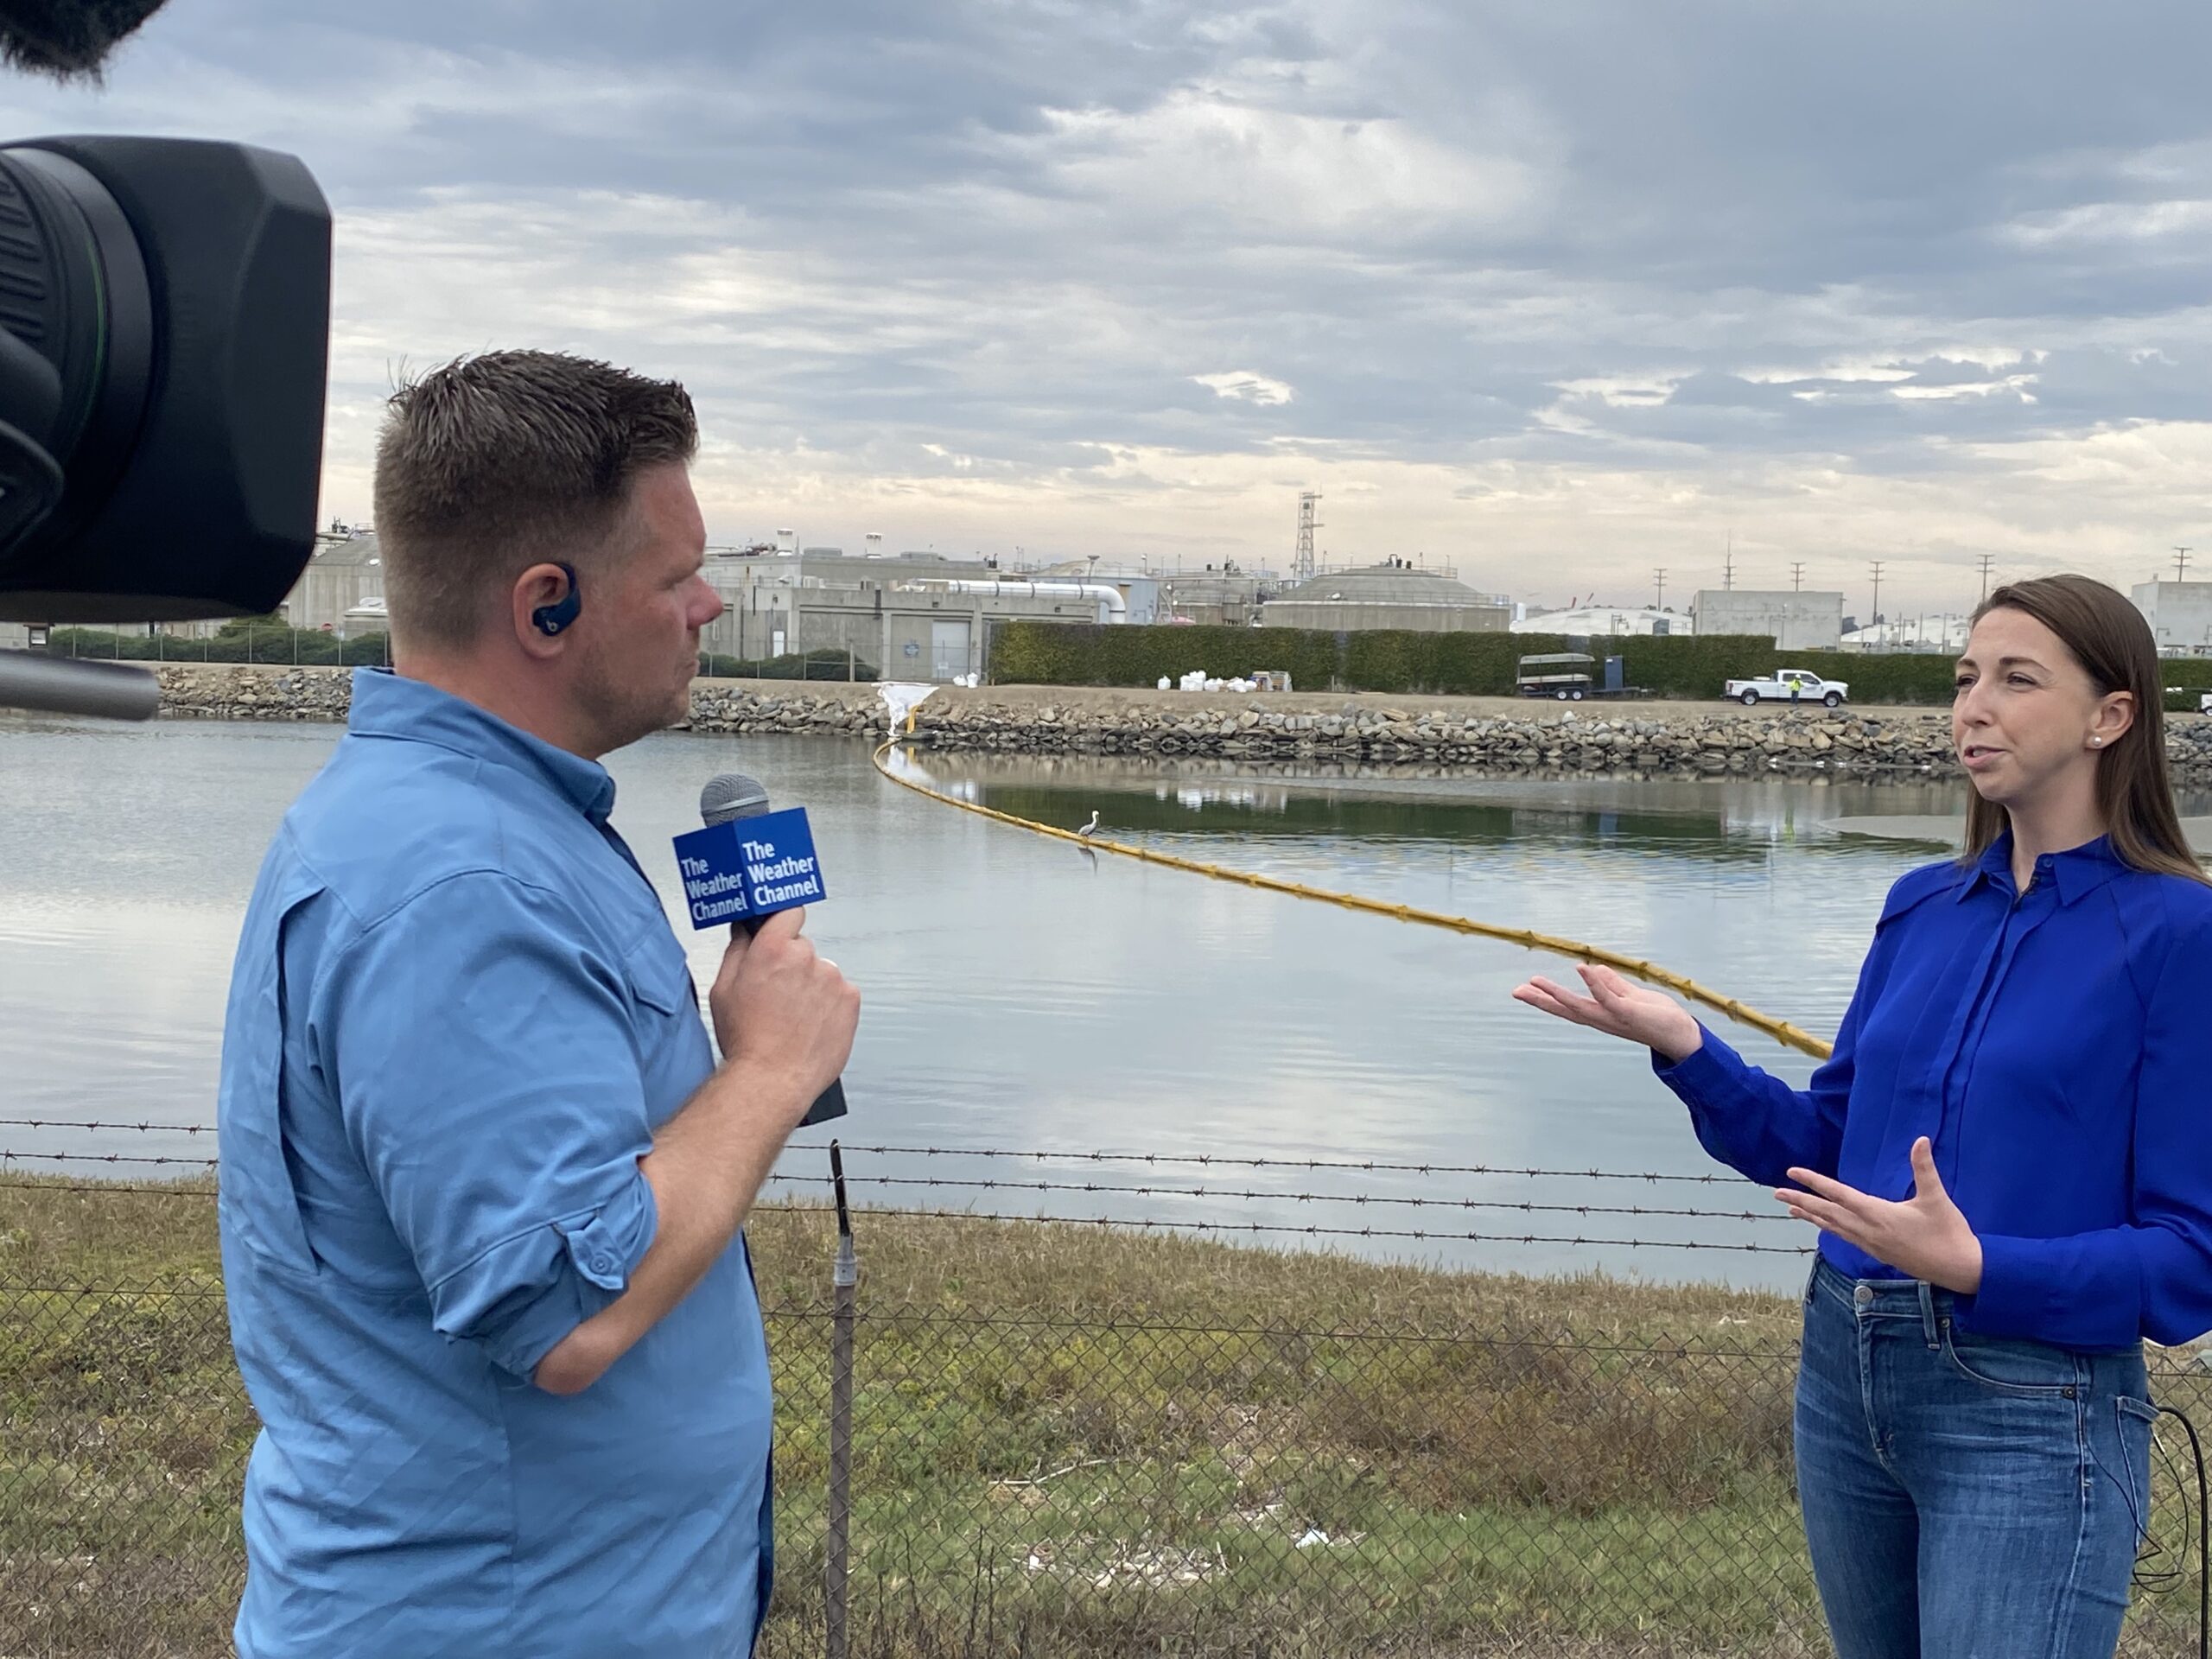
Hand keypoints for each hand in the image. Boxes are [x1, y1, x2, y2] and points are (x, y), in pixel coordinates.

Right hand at [708, 909, 859, 1123]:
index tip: (781, 931)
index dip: (783, 924)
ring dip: (812, 987)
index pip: (788, 912)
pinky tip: (812, 1024)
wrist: (773, 1079)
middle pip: (803, 948)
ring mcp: (832, 978)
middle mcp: (807, 957)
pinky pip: (840, 992)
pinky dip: (830, 1005)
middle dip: (792, 965)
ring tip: (795, 1017)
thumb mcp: (723, 990)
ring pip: (822, 973)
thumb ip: (737, 950)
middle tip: (778, 995)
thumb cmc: (747, 1041)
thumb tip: (744, 930)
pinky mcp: (851, 999)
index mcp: (773, 949)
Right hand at [1510, 963, 1703, 1062]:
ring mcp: (1614, 1017)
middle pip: (1566, 1009)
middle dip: (1540, 1001)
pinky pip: (1608, 997)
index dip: (1546, 998)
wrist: (1682, 1035)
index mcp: (1601, 1015)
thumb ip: (1613, 985)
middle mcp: (1602, 1019)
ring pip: (1580, 1006)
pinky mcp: (1628, 1012)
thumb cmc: (1659, 1018)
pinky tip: (1581, 969)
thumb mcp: (1632, 997)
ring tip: (1536, 981)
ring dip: (1557, 994)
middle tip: (1516, 991)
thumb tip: (1594, 970)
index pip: (1569, 1006)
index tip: (1523, 989)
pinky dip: (1594, 983)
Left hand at [1777, 1137, 1983, 1293]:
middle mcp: (1869, 1231)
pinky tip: (1824, 1226)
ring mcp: (1872, 1244)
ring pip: (1833, 1227)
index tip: (1792, 1172)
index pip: (1839, 1194)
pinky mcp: (1878, 1253)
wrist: (1961, 1270)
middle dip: (1801, 1201)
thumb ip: (1925, 1168)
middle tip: (1775, 1192)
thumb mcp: (1937, 1197)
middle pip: (1827, 1213)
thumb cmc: (1950, 1232)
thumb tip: (1921, 1139)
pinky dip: (1829, 1228)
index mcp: (1879, 1215)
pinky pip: (1845, 1237)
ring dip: (1811, 1216)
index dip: (1814, 1182)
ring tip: (1791, 1208)